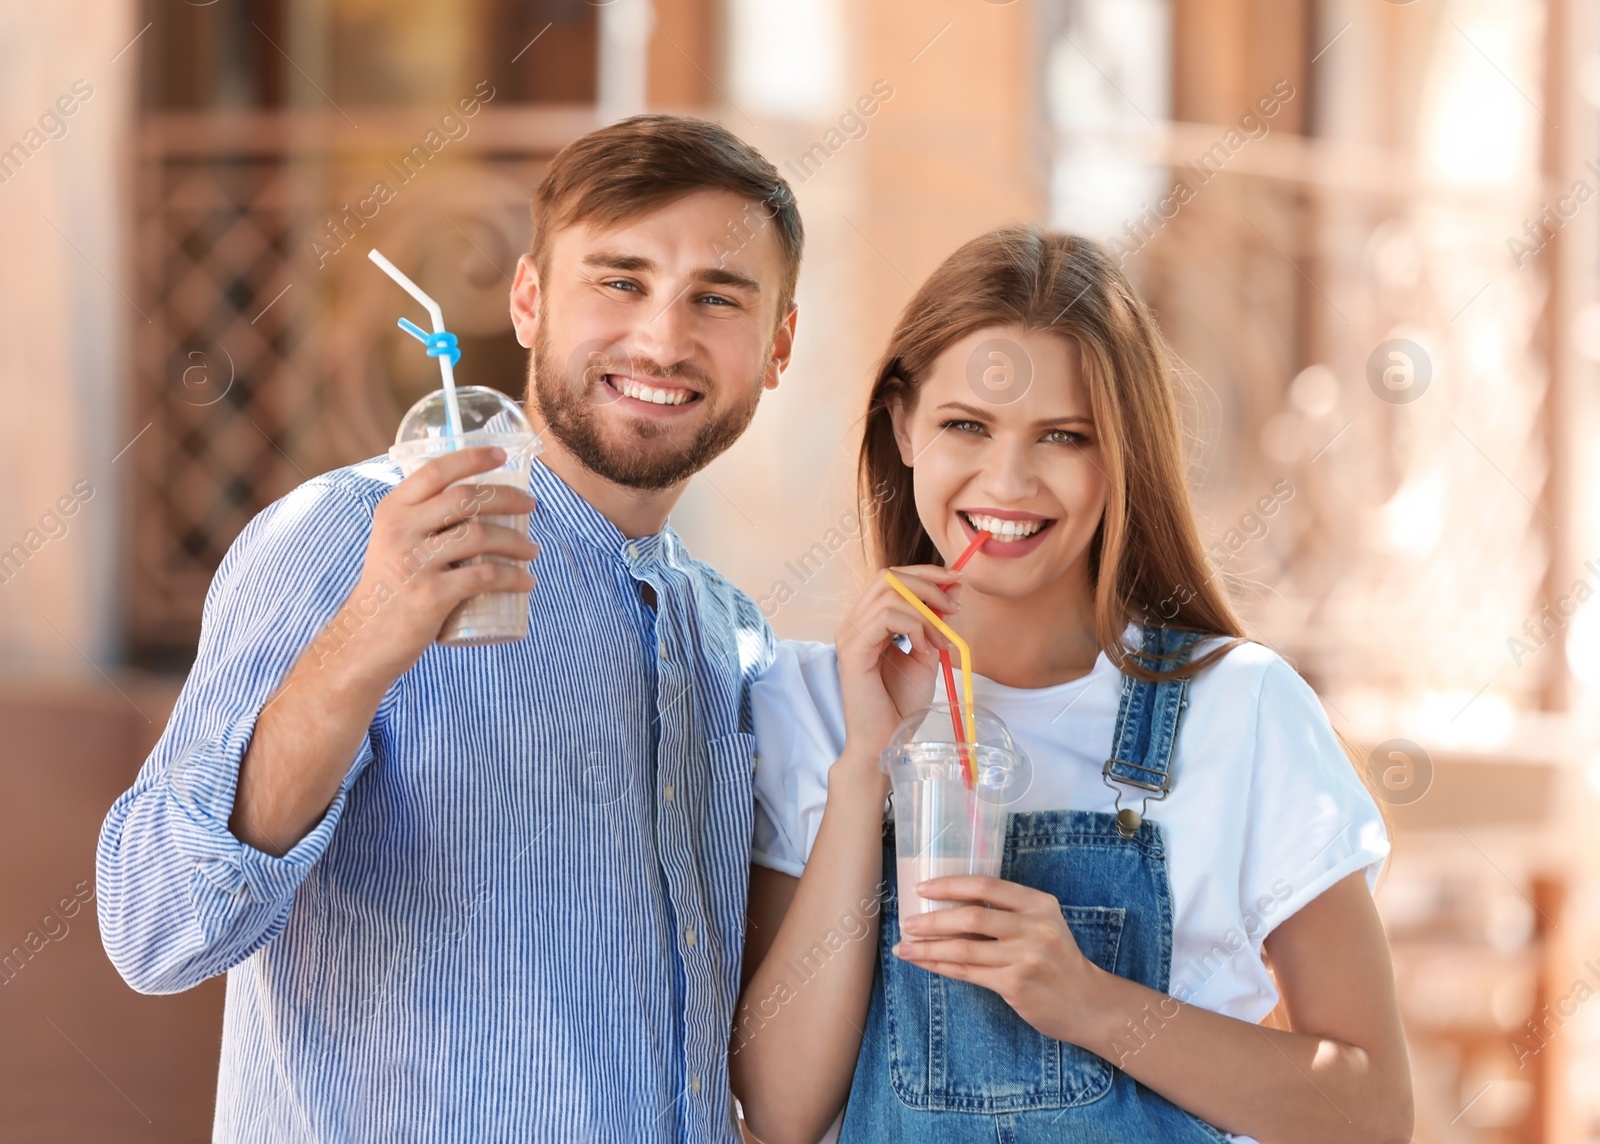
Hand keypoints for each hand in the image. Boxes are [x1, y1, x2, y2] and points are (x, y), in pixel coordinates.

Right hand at [330, 446, 539, 688]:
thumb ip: (420, 519)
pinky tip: (527, 582)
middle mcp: (399, 530)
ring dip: (516, 541)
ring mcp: (414, 563)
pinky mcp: (430, 595)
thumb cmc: (391, 588)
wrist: (365, 640)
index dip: (472, 457)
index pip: (435, 470)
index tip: (503, 454)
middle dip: (507, 497)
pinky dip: (513, 578)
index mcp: (392, 510)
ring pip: (480, 536)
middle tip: (531, 506)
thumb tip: (472, 498)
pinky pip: (483, 577)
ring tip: (532, 551)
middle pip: (466, 498)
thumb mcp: (393, 543)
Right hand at [834, 566, 960, 765]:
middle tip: (952, 608)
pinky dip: (914, 627)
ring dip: (924, 613)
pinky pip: (885, 618)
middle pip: (887, 577)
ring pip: (889, 594)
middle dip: (927, 585)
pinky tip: (924, 650)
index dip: (924, 574)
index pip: (891, 579)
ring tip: (939, 642)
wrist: (886, 740)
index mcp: (868, 622)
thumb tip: (954, 586)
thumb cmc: (902, 704)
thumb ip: (936, 621)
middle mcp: (854, 623)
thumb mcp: (928, 653)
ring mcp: (849, 635)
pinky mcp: (852, 650)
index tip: (955, 581)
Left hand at [894, 875, 1098, 1043]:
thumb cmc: (1058, 960)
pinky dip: (940, 967)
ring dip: (928, 947)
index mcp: (1039, 904)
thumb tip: (949, 907)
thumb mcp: (1043, 924)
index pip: (986, 885)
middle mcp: (1034, 927)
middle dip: (932, 920)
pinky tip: (924, 963)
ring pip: (964, 948)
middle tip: (907, 922)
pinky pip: (967, 973)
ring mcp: (1025, 957)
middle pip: (971, 916)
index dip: (949, 885)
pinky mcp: (1016, 985)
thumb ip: (1007, 914)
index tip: (922, 888)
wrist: (1088, 1002)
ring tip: (904, 946)